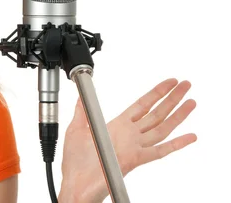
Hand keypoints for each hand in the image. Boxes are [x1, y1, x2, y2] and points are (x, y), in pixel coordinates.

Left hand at [58, 78, 196, 202]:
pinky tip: (190, 136)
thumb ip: (82, 111)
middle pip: (156, 113)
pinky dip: (176, 144)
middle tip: (186, 85)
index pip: (142, 105)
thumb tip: (80, 95)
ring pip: (162, 128)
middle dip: (172, 98)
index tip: (168, 83)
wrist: (75, 185)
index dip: (156, 93)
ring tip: (191, 101)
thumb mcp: (76, 130)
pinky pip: (159, 151)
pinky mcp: (134, 160)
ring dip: (178, 115)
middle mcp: (129, 136)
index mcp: (116, 126)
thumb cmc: (76, 163)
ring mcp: (134, 148)